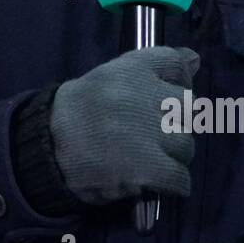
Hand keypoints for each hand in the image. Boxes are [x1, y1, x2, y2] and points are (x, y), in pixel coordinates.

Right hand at [49, 46, 198, 205]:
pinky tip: (153, 179)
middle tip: (150, 133)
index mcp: (130, 69)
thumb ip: (154, 68)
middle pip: (188, 107)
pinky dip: (172, 184)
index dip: (176, 82)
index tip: (161, 97)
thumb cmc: (81, 113)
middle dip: (174, 122)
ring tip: (146, 157)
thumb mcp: (111, 77)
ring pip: (186, 144)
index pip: (175, 63)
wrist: (48, 149)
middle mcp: (141, 96)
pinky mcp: (147, 168)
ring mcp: (145, 133)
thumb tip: (195, 59)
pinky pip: (181, 179)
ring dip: (172, 155)